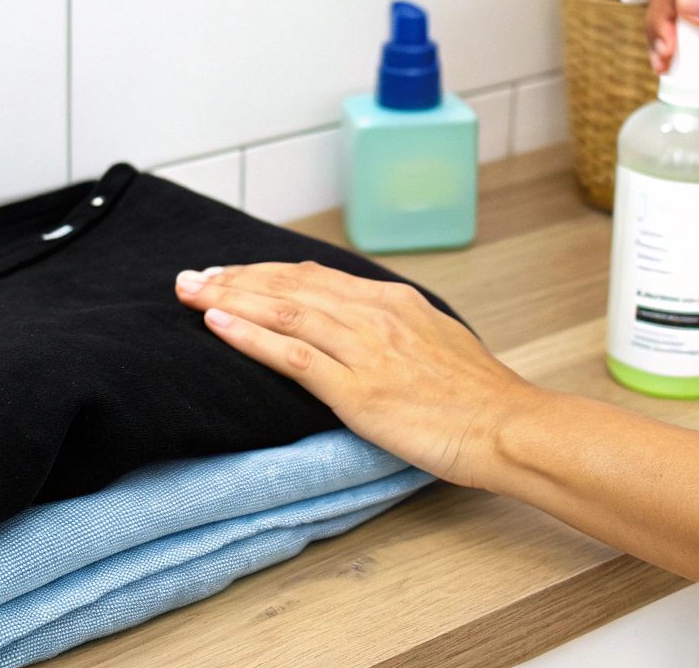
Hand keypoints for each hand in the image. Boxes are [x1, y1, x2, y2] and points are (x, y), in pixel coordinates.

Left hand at [174, 261, 542, 487]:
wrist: (508, 427)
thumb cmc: (479, 397)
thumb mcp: (438, 341)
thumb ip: (397, 328)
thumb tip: (365, 324)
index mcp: (393, 301)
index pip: (313, 276)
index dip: (264, 272)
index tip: (229, 273)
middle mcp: (375, 315)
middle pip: (289, 285)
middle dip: (234, 279)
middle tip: (190, 277)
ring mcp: (365, 350)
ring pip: (284, 311)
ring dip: (229, 299)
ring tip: (190, 293)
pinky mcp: (358, 390)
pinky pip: (294, 355)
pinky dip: (251, 336)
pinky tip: (218, 326)